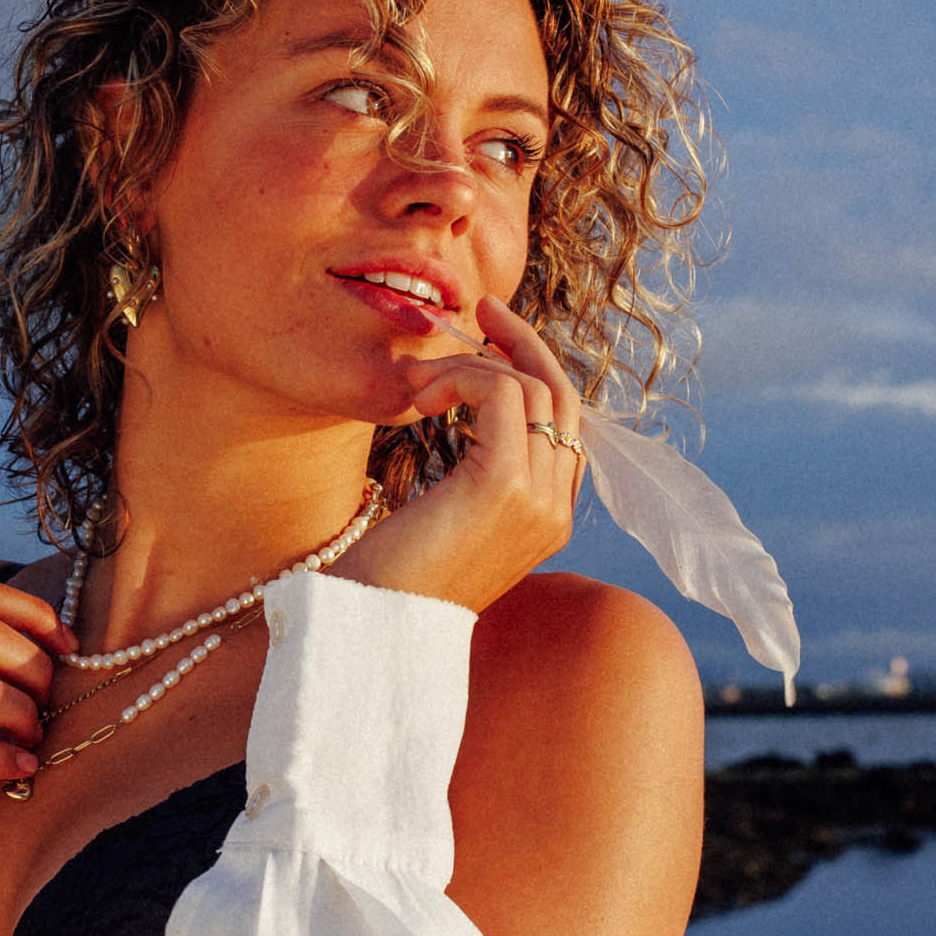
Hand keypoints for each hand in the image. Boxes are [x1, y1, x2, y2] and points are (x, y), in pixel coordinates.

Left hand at [332, 294, 584, 613]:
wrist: (370, 625)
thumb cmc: (391, 577)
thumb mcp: (445, 519)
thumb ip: (474, 476)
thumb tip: (467, 408)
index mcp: (548, 519)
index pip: (565, 426)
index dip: (533, 374)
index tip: (490, 341)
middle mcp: (555, 510)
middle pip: (563, 395)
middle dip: (524, 343)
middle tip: (483, 310)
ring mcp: (538, 499)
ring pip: (531, 387)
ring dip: (468, 366)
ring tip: (416, 382)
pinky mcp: (505, 483)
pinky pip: (502, 393)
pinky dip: (460, 378)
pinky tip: (420, 400)